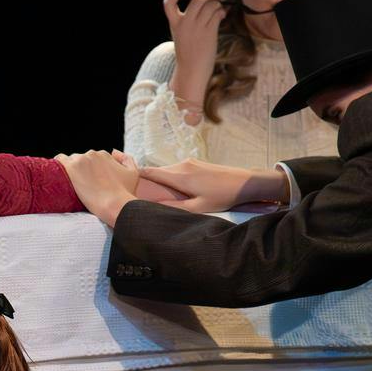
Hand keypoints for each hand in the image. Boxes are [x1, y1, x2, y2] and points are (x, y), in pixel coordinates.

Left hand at [57, 149, 138, 225]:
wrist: (114, 204)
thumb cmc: (125, 192)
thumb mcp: (133, 173)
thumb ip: (126, 159)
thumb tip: (114, 151)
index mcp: (105, 154)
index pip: (92, 159)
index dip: (90, 170)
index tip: (89, 181)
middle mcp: (92, 154)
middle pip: (80, 159)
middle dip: (80, 170)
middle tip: (81, 185)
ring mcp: (81, 160)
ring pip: (70, 161)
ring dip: (70, 170)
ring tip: (71, 183)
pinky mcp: (71, 168)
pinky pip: (59, 161)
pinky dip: (58, 167)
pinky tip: (58, 176)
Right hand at [137, 158, 285, 211]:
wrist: (245, 182)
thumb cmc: (222, 196)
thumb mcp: (198, 208)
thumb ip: (173, 207)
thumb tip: (152, 208)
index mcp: (180, 176)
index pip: (149, 172)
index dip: (135, 177)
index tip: (126, 184)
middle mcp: (182, 165)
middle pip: (156, 172)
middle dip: (147, 182)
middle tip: (138, 195)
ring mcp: (189, 162)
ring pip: (167, 171)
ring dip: (160, 182)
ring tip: (156, 195)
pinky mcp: (196, 163)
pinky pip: (177, 170)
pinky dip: (171, 179)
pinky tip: (174, 191)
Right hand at [162, 0, 222, 112]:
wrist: (192, 70)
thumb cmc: (188, 53)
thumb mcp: (181, 34)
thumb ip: (187, 19)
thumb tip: (205, 2)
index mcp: (174, 24)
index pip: (168, 2)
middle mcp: (185, 23)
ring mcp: (197, 27)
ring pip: (211, 5)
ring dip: (217, 4)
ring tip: (219, 10)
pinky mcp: (209, 32)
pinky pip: (217, 13)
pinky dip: (222, 12)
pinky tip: (222, 16)